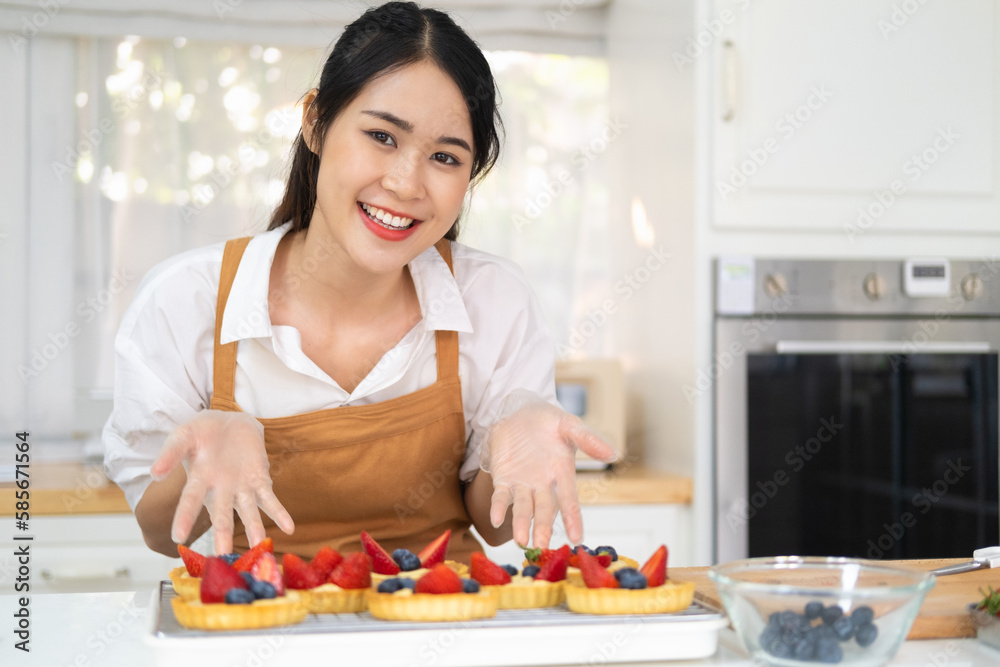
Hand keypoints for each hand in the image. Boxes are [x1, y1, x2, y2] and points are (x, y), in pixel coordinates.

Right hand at [150, 410, 293, 553]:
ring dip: (255, 529)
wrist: (229, 421)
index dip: (185, 517)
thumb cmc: (202, 431)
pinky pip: (270, 499)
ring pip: (248, 512)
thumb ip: (170, 453)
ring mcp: (241, 487)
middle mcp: (220, 490)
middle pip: (221, 515)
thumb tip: (154, 473)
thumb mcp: (182, 436)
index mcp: (199, 479)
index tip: (179, 537)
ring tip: (260, 546)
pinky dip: (279, 513)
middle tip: (223, 556)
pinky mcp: (259, 480)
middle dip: (222, 535)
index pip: (190, 501)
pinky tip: (288, 528)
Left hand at [482, 389, 616, 547]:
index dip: (573, 519)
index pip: (569, 500)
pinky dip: (498, 507)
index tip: (576, 538)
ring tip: (520, 541)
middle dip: (543, 526)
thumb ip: (588, 439)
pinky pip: (501, 495)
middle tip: (541, 545)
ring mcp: (523, 483)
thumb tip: (613, 454)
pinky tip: (495, 518)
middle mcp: (543, 484)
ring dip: (521, 523)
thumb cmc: (549, 421)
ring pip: (523, 508)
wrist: (520, 412)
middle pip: (544, 509)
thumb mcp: (569, 425)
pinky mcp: (503, 478)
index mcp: (562, 473)